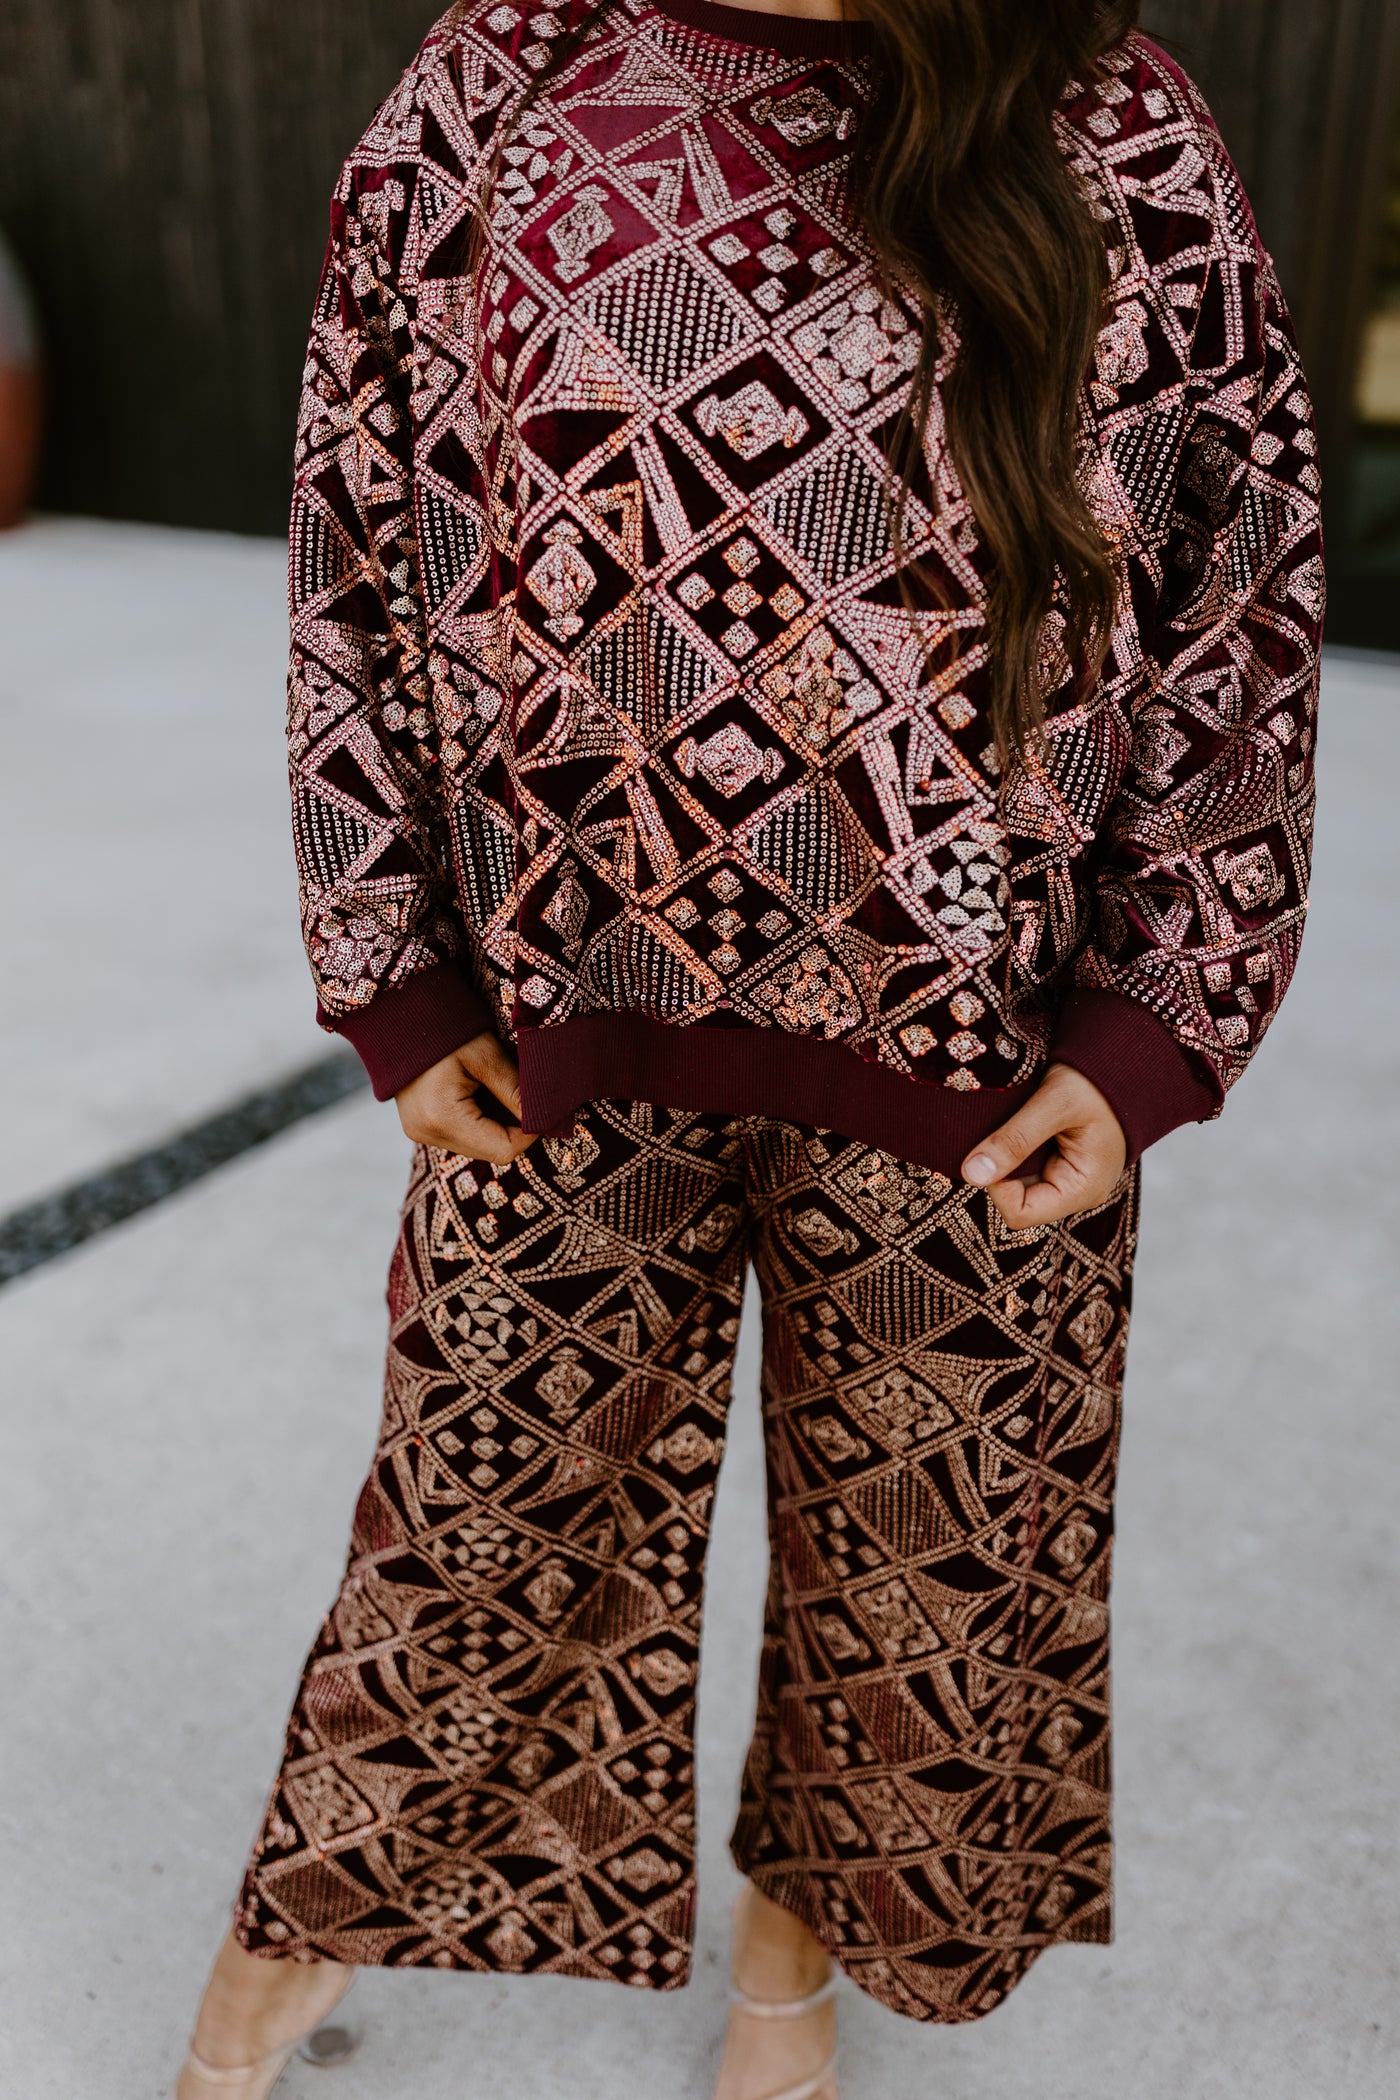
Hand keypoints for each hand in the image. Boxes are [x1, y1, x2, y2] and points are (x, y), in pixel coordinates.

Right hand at [394, 1031, 535, 1165]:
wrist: (401, 1017)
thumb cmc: (446, 1029)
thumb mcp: (487, 1055)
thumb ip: (516, 1090)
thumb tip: (547, 1116)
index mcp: (442, 1118)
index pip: (503, 1150)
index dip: (530, 1134)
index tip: (543, 1109)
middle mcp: (426, 1134)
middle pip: (490, 1152)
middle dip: (515, 1130)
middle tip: (526, 1098)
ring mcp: (420, 1133)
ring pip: (478, 1147)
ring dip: (497, 1126)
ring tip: (499, 1091)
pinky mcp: (419, 1127)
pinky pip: (462, 1136)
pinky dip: (480, 1122)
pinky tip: (481, 1095)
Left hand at [961, 1061, 1125, 1227]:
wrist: (1121, 1062)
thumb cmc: (1097, 1083)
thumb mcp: (1055, 1104)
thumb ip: (1015, 1139)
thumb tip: (972, 1174)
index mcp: (1082, 1190)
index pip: (1019, 1213)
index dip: (996, 1185)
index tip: (994, 1146)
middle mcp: (1074, 1192)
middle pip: (1014, 1199)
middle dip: (998, 1169)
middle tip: (1000, 1131)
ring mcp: (1066, 1178)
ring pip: (1015, 1182)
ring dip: (1003, 1157)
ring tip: (1011, 1124)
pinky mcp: (1057, 1163)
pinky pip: (1022, 1166)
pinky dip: (1011, 1148)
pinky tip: (1016, 1125)